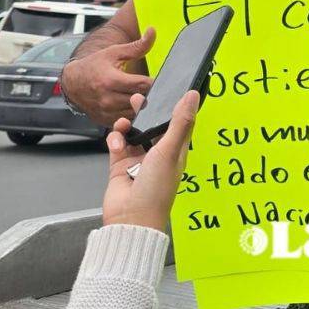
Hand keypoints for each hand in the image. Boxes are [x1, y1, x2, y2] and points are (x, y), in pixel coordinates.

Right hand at [60, 28, 155, 125]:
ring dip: (141, 106)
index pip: (142, 85)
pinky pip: (126, 122)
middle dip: (148, 95)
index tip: (158, 80)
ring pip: (135, 113)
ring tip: (140, 96)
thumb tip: (152, 31)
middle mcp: (108, 99)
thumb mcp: (114, 53)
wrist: (72, 82)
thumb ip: (137, 46)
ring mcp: (106, 112)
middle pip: (141, 101)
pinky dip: (131, 115)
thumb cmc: (94, 65)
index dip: (153, 83)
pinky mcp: (105, 121)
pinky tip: (131, 106)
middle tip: (149, 89)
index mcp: (111, 80)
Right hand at [102, 90, 199, 231]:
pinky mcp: (120, 166)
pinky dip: (115, 140)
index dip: (175, 107)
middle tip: (138, 99)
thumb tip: (193, 96)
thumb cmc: (156, 190)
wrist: (130, 218)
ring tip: (123, 124)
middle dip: (145, 112)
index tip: (170, 90)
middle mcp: (158, 154)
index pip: (179, 123)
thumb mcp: (170, 151)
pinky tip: (116, 144)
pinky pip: (117, 145)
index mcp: (176, 151)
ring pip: (132, 133)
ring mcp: (138, 160)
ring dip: (126, 126)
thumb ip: (180, 122)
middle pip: (152, 126)